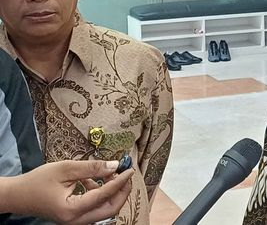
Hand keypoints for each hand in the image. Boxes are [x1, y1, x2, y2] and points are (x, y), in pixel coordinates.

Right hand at [5, 160, 133, 223]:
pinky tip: (93, 179)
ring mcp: (76, 221)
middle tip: (125, 174)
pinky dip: (99, 193)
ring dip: (110, 191)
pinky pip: (94, 208)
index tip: (129, 169)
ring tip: (108, 172)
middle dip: (121, 191)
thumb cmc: (38, 181)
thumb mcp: (65, 169)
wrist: (18, 195)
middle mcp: (76, 221)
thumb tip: (115, 165)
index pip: (104, 196)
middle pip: (110, 209)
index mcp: (72, 210)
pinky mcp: (75, 217)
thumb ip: (91, 168)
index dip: (120, 182)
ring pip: (103, 209)